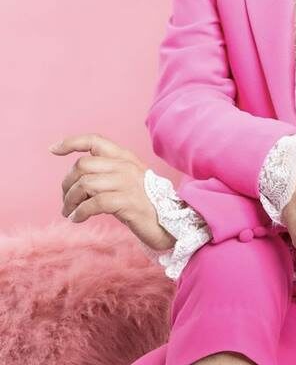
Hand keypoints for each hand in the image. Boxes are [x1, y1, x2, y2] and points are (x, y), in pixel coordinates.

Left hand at [51, 132, 177, 252]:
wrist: (172, 223)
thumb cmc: (145, 204)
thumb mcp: (127, 182)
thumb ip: (107, 174)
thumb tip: (75, 181)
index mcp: (126, 158)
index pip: (95, 141)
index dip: (71, 142)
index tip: (53, 150)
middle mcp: (126, 166)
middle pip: (82, 165)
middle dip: (67, 184)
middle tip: (66, 202)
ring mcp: (128, 183)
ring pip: (85, 184)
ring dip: (71, 201)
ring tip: (70, 213)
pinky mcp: (128, 202)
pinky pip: (94, 203)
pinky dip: (80, 212)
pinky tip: (78, 219)